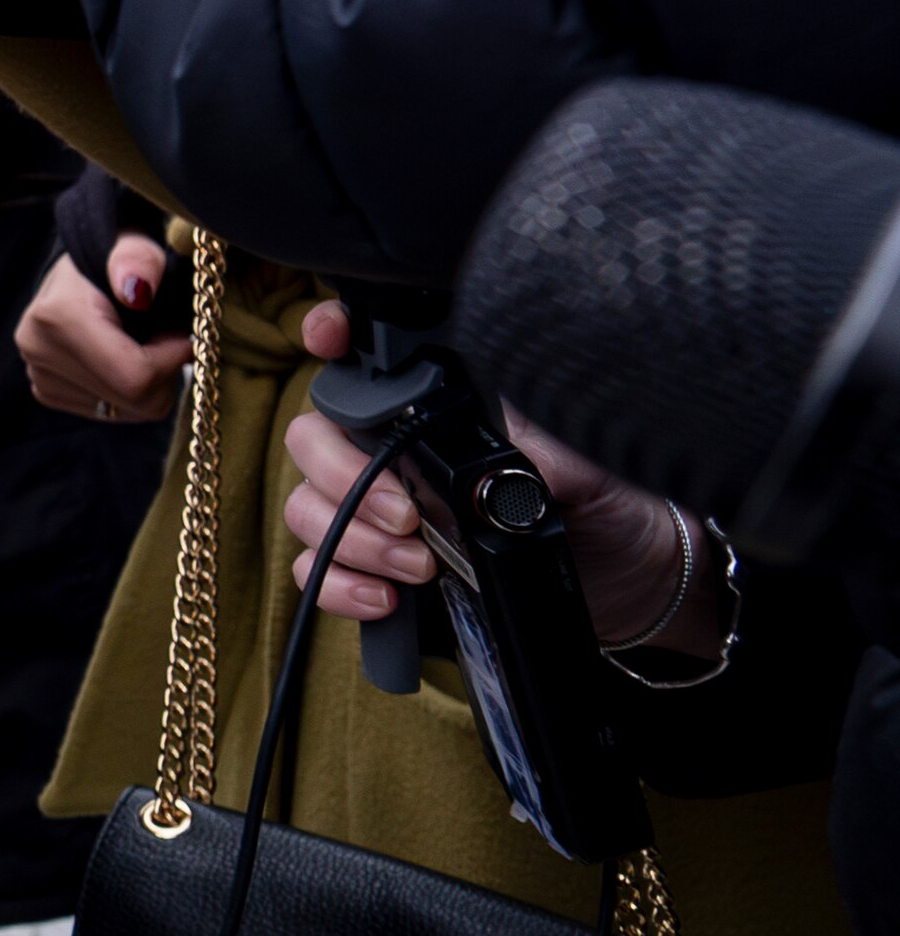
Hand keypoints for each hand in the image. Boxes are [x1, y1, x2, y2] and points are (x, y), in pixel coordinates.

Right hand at [20, 236, 188, 424]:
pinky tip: (121, 359)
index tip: (182, 336)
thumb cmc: (118, 260)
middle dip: (163, 373)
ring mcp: (38, 375)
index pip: (136, 378)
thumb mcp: (137, 246)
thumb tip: (135, 290)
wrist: (81, 272)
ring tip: (140, 344)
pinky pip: (109, 413)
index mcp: (56, 317)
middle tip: (164, 338)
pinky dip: (127, 392)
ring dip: (147, 383)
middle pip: (133, 401)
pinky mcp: (46, 390)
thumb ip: (139, 259)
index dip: (172, 361)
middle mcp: (37, 350)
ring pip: (125, 411)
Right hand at [275, 303, 729, 650]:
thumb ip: (539, 446)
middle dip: (344, 481)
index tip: (324, 341)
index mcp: (435, 412)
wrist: (628, 583)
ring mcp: (378, 512)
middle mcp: (393, 455)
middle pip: (311, 441)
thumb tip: (501, 446)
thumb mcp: (586, 465)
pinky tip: (387, 598)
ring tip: (419, 566)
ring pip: (307, 509)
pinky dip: (339, 586)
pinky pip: (319, 571)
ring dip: (352, 540)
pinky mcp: (378, 569)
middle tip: (408, 516)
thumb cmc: (607, 507)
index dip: (329, 337)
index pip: (365, 364)